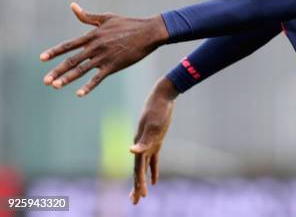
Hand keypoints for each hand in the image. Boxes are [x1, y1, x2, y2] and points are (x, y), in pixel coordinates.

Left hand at [40, 2, 169, 95]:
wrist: (148, 32)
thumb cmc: (129, 24)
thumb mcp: (107, 17)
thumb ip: (88, 16)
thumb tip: (72, 6)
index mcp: (93, 35)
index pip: (69, 45)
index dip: (54, 52)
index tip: (42, 58)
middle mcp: (96, 46)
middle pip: (72, 60)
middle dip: (57, 71)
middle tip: (45, 81)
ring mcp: (104, 57)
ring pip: (81, 70)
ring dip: (67, 79)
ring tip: (55, 86)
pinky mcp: (114, 66)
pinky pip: (98, 78)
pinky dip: (88, 86)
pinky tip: (79, 94)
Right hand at [130, 77, 178, 204]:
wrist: (163, 94)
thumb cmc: (158, 109)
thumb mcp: (154, 125)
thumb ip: (144, 140)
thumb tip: (131, 151)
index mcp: (139, 142)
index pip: (137, 167)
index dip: (138, 182)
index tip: (140, 196)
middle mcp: (141, 144)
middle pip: (137, 169)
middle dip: (136, 186)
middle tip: (134, 202)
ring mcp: (148, 141)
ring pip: (143, 166)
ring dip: (141, 180)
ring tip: (141, 195)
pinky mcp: (156, 139)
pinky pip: (153, 158)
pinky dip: (153, 170)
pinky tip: (154, 180)